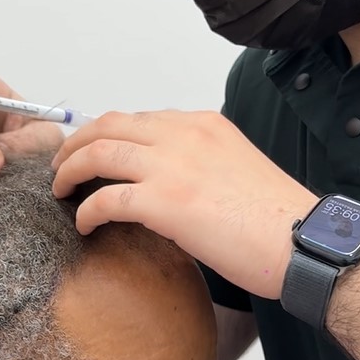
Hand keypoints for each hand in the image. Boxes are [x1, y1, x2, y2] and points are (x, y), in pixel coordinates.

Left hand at [51, 109, 317, 298]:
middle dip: (75, 144)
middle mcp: (181, 134)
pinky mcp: (163, 201)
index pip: (137, 119)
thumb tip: (162, 180)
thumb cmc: (272, 215)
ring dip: (70, 170)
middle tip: (61, 165)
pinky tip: (83, 224)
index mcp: (200, 123)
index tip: (90, 151)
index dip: (104, 133)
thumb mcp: (232, 164)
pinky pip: (105, 199)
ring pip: (98, 153)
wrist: (299, 241)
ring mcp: (170, 165)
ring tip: (60, 189)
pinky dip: (86, 210)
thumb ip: (195, 160)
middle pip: (107, 126)